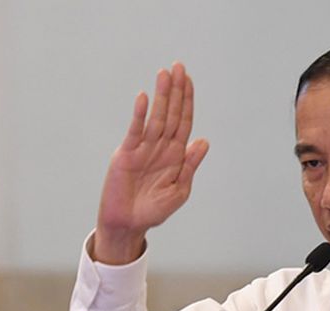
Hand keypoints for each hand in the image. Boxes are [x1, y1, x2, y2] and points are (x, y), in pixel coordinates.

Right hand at [93, 62, 209, 264]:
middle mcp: (160, 147)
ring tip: (164, 74)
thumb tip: (203, 141)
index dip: (187, 101)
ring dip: (160, 96)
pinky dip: (140, 115)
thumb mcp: (178, 191)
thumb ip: (189, 166)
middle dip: (175, 91)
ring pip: (155, 118)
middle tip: (179, 67)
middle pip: (170, 114)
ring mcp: (142, 149)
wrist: (128, 225)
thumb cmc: (153, 211)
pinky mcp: (126, 154)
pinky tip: (144, 98)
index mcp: (175, 155)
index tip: (189, 80)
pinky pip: (135, 131)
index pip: (183, 122)